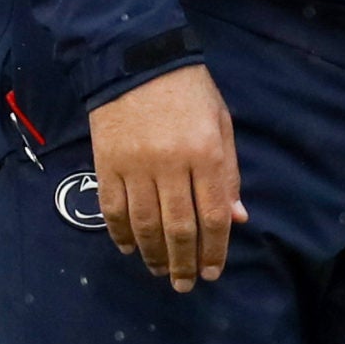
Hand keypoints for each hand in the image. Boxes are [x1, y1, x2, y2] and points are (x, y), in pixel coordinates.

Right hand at [86, 63, 247, 291]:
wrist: (137, 58)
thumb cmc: (189, 91)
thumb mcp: (221, 123)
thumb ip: (229, 172)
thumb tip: (237, 219)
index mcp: (205, 153)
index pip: (213, 215)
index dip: (214, 250)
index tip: (211, 273)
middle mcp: (171, 164)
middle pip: (179, 228)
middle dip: (184, 262)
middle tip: (185, 285)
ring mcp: (135, 166)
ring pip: (145, 225)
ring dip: (154, 255)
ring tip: (161, 271)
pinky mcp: (107, 164)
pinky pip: (113, 209)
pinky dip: (121, 234)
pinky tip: (130, 248)